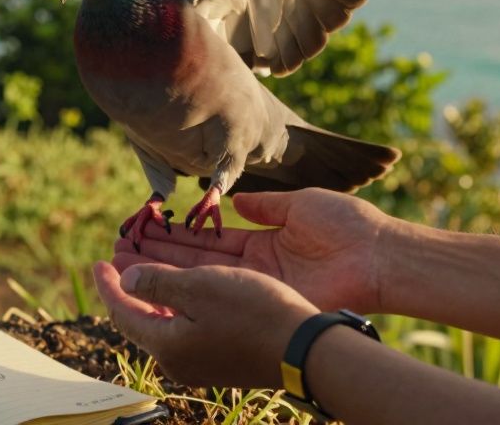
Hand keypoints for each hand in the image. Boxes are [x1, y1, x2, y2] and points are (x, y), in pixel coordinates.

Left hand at [92, 261, 316, 388]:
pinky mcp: (223, 355)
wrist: (305, 349)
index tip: (100, 258)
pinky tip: (183, 283)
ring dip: (155, 287)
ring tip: (148, 260)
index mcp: (166, 346)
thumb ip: (157, 283)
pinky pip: (188, 324)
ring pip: (166, 318)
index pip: (123, 311)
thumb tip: (127, 281)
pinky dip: (179, 299)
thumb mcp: (200, 286)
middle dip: (130, 282)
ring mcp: (202, 361)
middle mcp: (179, 360)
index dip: (108, 283)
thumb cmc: (253, 312)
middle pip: (142, 317)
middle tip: (122, 252)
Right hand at [112, 188, 398, 311]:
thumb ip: (265, 205)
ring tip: (127, 262)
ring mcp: (258, 286)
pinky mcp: (265, 298)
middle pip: (198, 260)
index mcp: (264, 241)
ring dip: (164, 270)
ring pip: (202, 279)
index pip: (211, 238)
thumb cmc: (345, 224)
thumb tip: (236, 199)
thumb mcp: (299, 204)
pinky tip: (159, 280)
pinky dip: (189, 287)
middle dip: (160, 254)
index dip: (180, 233)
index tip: (149, 225)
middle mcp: (255, 267)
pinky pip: (221, 293)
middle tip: (123, 248)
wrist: (376, 253)